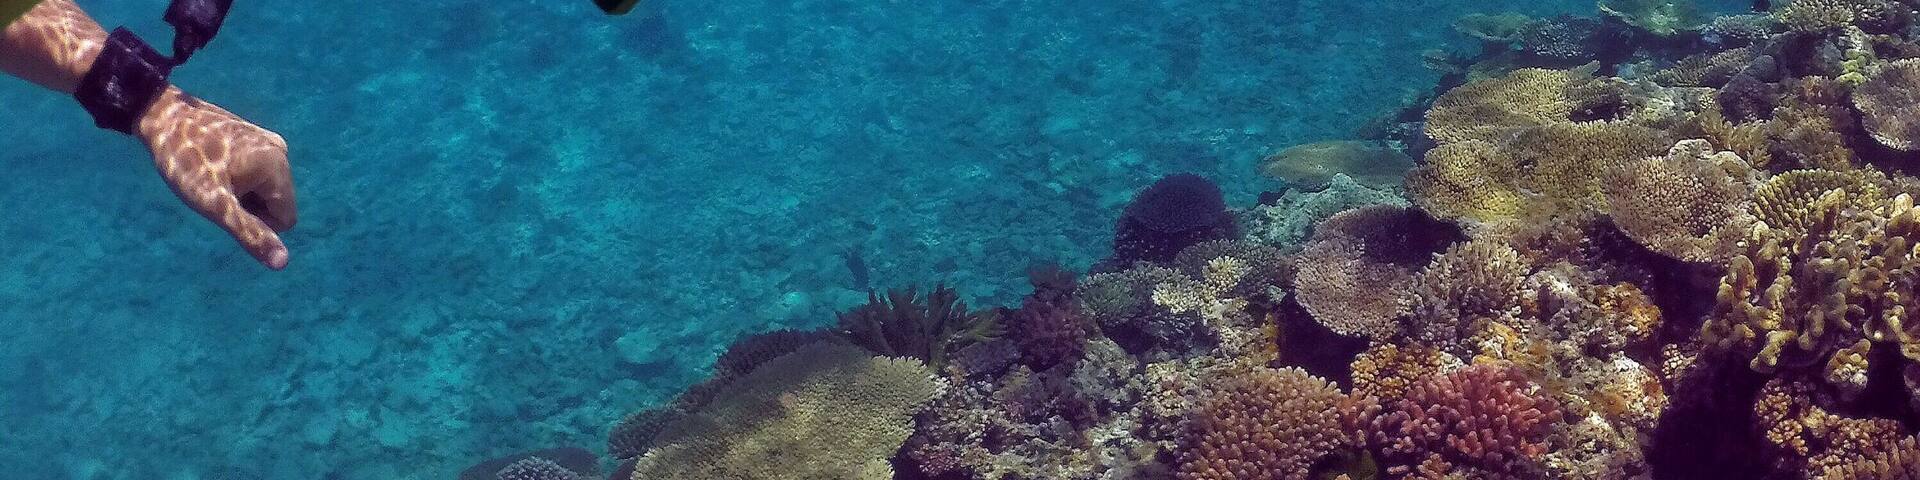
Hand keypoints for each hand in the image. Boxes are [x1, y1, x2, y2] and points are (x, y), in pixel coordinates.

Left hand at [136, 86, 297, 269]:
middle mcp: (281, 151)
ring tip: (211, 174)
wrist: (162, 115)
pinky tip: (214, 163)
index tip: (225, 202)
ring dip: (242, 192)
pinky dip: (239, 176)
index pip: (285, 220)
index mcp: (277, 167)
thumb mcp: (216, 205)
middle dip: (249, 205)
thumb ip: (251, 233)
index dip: (254, 221)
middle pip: (276, 203)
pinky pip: (258, 171)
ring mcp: (269, 141)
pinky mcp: (256, 136)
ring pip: (266, 188)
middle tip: (214, 188)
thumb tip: (283, 263)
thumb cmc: (186, 162)